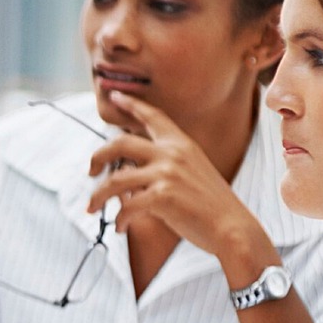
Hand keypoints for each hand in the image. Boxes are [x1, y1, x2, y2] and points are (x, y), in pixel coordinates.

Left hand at [89, 92, 272, 274]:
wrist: (232, 227)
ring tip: (92, 208)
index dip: (131, 104)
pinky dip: (119, 220)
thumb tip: (128, 173)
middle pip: (119, 143)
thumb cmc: (210, 205)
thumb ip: (164, 165)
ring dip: (97, 196)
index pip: (152, 116)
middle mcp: (172, 153)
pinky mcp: (163, 196)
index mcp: (181, 144)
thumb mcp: (192, 171)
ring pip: (114, 179)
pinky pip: (126, 206)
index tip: (113, 95)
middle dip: (97, 156)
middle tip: (91, 171)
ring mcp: (167, 173)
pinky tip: (120, 227)